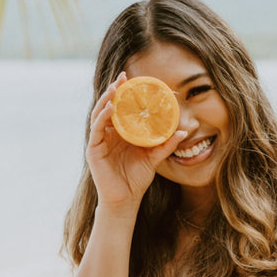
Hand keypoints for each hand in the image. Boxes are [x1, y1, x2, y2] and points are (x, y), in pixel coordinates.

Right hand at [86, 73, 187, 209]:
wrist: (126, 200)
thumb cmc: (137, 179)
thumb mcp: (154, 158)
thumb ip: (165, 144)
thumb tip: (183, 131)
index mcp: (120, 133)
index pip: (121, 108)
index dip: (124, 93)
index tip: (133, 78)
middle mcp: (108, 134)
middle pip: (108, 106)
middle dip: (114, 90)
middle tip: (123, 76)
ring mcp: (99, 141)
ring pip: (100, 114)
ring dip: (106, 99)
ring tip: (115, 87)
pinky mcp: (93, 150)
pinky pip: (96, 129)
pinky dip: (102, 117)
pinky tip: (110, 108)